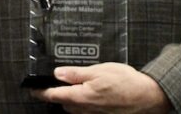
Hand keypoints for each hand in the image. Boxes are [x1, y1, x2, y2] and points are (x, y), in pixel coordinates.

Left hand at [31, 63, 170, 113]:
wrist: (149, 97)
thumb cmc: (126, 82)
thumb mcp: (99, 71)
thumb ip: (76, 74)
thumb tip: (57, 73)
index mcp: (81, 96)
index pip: (53, 96)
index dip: (41, 92)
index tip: (32, 89)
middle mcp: (86, 110)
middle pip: (64, 103)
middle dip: (60, 93)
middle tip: (61, 81)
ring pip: (76, 108)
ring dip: (74, 99)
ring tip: (81, 85)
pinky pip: (88, 111)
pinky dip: (86, 103)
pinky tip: (94, 93)